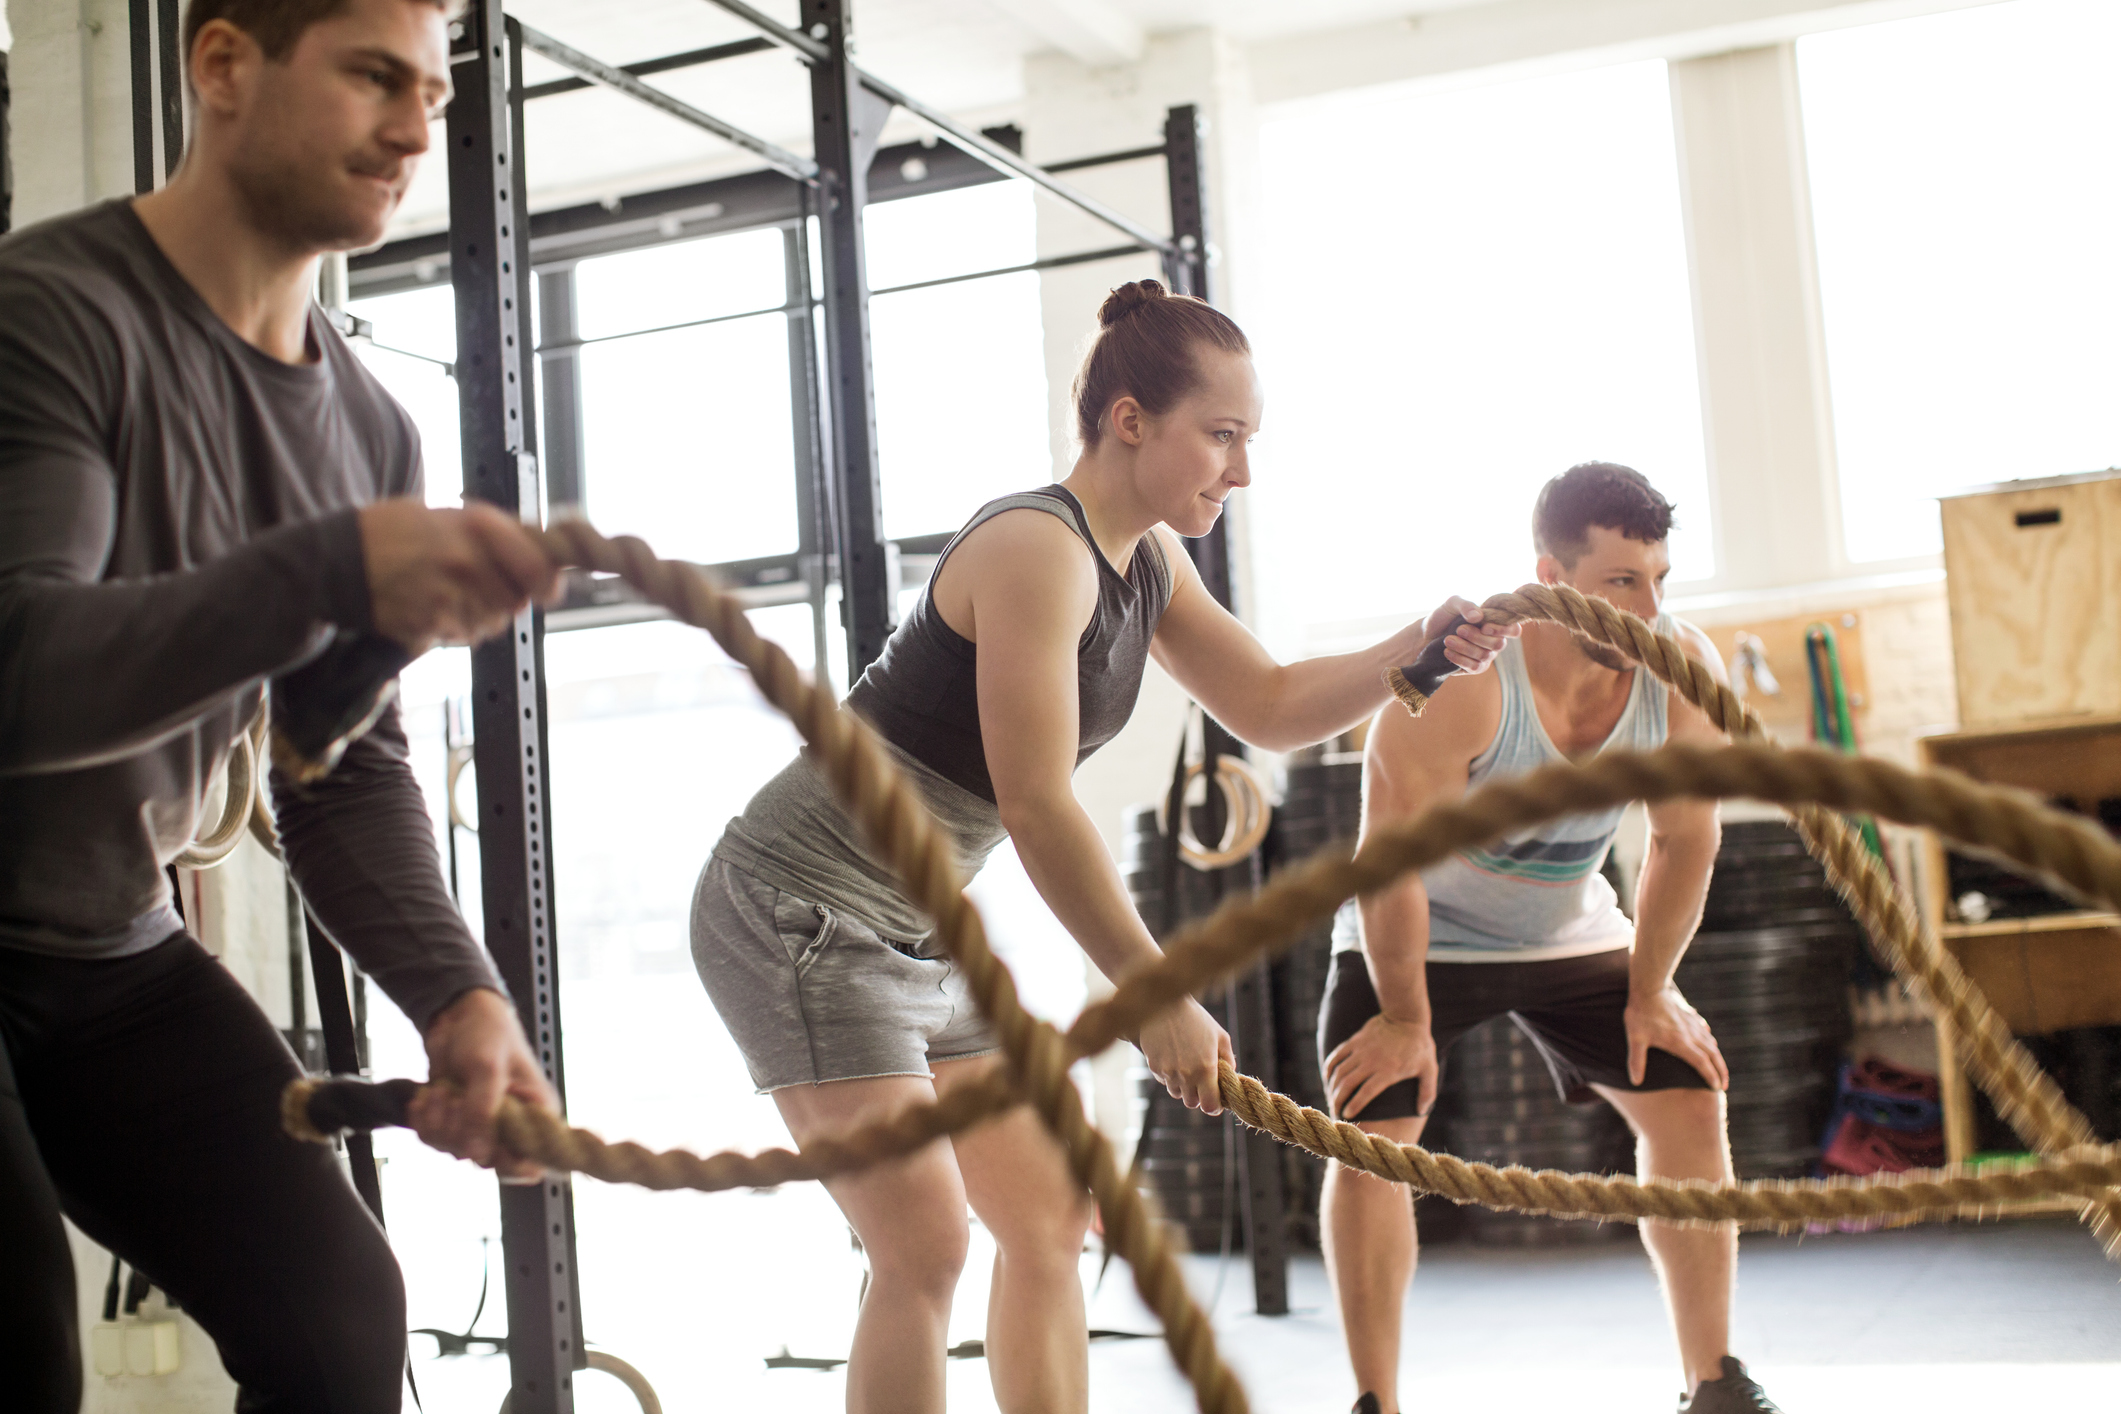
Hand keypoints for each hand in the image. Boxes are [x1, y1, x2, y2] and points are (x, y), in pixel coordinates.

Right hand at [359, 498, 561, 652]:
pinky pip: (465, 634)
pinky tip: (436, 605)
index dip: (548, 580)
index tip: (546, 582)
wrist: (335, 560)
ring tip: (453, 591)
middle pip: (517, 600)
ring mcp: (447, 598)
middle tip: (487, 583)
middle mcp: (465, 564)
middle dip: (511, 595)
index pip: (538, 568)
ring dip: (484, 613)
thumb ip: (492, 530)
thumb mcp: (444, 512)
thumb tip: (537, 547)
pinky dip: (458, 626)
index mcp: (474, 529)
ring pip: (493, 621)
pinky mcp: (430, 626)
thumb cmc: (388, 530)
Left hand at [407, 988, 559, 1180]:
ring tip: (439, 1090)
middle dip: (460, 1131)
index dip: (508, 1164)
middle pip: (486, 1160)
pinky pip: (435, 1140)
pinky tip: (424, 1097)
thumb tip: (477, 1156)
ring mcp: (483, 1124)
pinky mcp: (457, 1120)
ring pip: (455, 1150)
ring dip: (438, 1122)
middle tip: (452, 1098)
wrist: (459, 1015)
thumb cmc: (487, 1032)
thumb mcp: (487, 1067)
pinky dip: (424, 1121)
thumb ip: (482, 1111)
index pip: (532, 1162)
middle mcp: (512, 1125)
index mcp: (536, 1114)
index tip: (481, 1145)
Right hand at [1138, 997, 1233, 1115]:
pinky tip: (1173, 1058)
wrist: (1165, 1004)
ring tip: (1186, 1067)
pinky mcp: (1154, 1067)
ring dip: (1183, 1087)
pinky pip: (1164, 1081)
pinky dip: (1169, 1076)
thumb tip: (1230, 1074)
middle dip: (1198, 1096)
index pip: (1209, 1106)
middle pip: (1192, 1103)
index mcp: (1206, 1069)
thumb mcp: (1220, 1035)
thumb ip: (1228, 1058)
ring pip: (1177, 1093)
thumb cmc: (1196, 1018)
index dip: (1214, 1106)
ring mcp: (1168, 1072)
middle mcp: (1186, 1075)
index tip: (1215, 1100)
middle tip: (1201, 1082)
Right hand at [1324, 1014, 1437, 1120]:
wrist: (1406, 1017)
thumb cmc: (1420, 1046)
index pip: (1366, 1092)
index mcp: (1388, 1070)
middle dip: (1337, 1099)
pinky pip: (1336, 1056)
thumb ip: (1427, 1091)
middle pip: (1347, 1083)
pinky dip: (1329, 1068)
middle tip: (1335, 1112)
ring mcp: (1361, 1050)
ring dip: (1332, 1087)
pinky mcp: (1355, 1041)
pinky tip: (1328, 1079)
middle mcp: (1371, 1061)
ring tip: (1331, 1099)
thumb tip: (1422, 1111)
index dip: (1355, 1105)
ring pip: (1339, 1071)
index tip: (1347, 1115)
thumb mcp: (1430, 1069)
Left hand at [1422, 597, 1517, 673]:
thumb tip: (1478, 617)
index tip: (1484, 626)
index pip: (1513, 629)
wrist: (1425, 635)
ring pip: (1485, 655)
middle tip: (1459, 630)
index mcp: (1494, 623)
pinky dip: (1460, 659)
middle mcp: (1494, 640)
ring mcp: (1486, 655)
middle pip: (1499, 644)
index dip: (1504, 629)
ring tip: (1447, 639)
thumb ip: (1466, 605)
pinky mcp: (1474, 667)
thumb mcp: (1452, 604)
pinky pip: (1474, 667)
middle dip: (1477, 637)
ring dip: (1464, 647)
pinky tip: (1447, 652)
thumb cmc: (1443, 617)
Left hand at [1624, 984, 1727, 1089]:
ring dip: (1717, 1057)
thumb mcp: (1635, 1038)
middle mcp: (1690, 1034)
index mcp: (1680, 1042)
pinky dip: (1710, 1040)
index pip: (1701, 1063)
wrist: (1648, 987)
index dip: (1710, 1076)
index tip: (1717, 1088)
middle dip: (1720, 1071)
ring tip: (1720, 1069)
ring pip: (1710, 1043)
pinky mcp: (1689, 1015)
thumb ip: (1636, 1060)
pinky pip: (1704, 1030)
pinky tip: (1710, 1043)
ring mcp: (1692, 1023)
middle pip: (1712, 1055)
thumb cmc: (1640, 1014)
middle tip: (1724, 1085)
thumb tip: (1635, 1082)